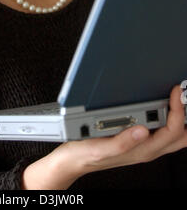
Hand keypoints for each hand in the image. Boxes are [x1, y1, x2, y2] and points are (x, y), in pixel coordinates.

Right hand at [21, 85, 186, 188]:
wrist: (74, 160)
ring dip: (180, 117)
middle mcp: (147, 148)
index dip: (178, 109)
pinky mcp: (139, 140)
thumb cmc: (85, 154)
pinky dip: (171, 118)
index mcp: (142, 149)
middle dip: (186, 114)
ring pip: (175, 135)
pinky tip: (164, 106)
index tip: (175, 90)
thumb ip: (123, 141)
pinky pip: (164, 132)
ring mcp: (145, 145)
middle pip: (182, 136)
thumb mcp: (101, 148)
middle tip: (179, 93)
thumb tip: (143, 130)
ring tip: (176, 97)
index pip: (173, 130)